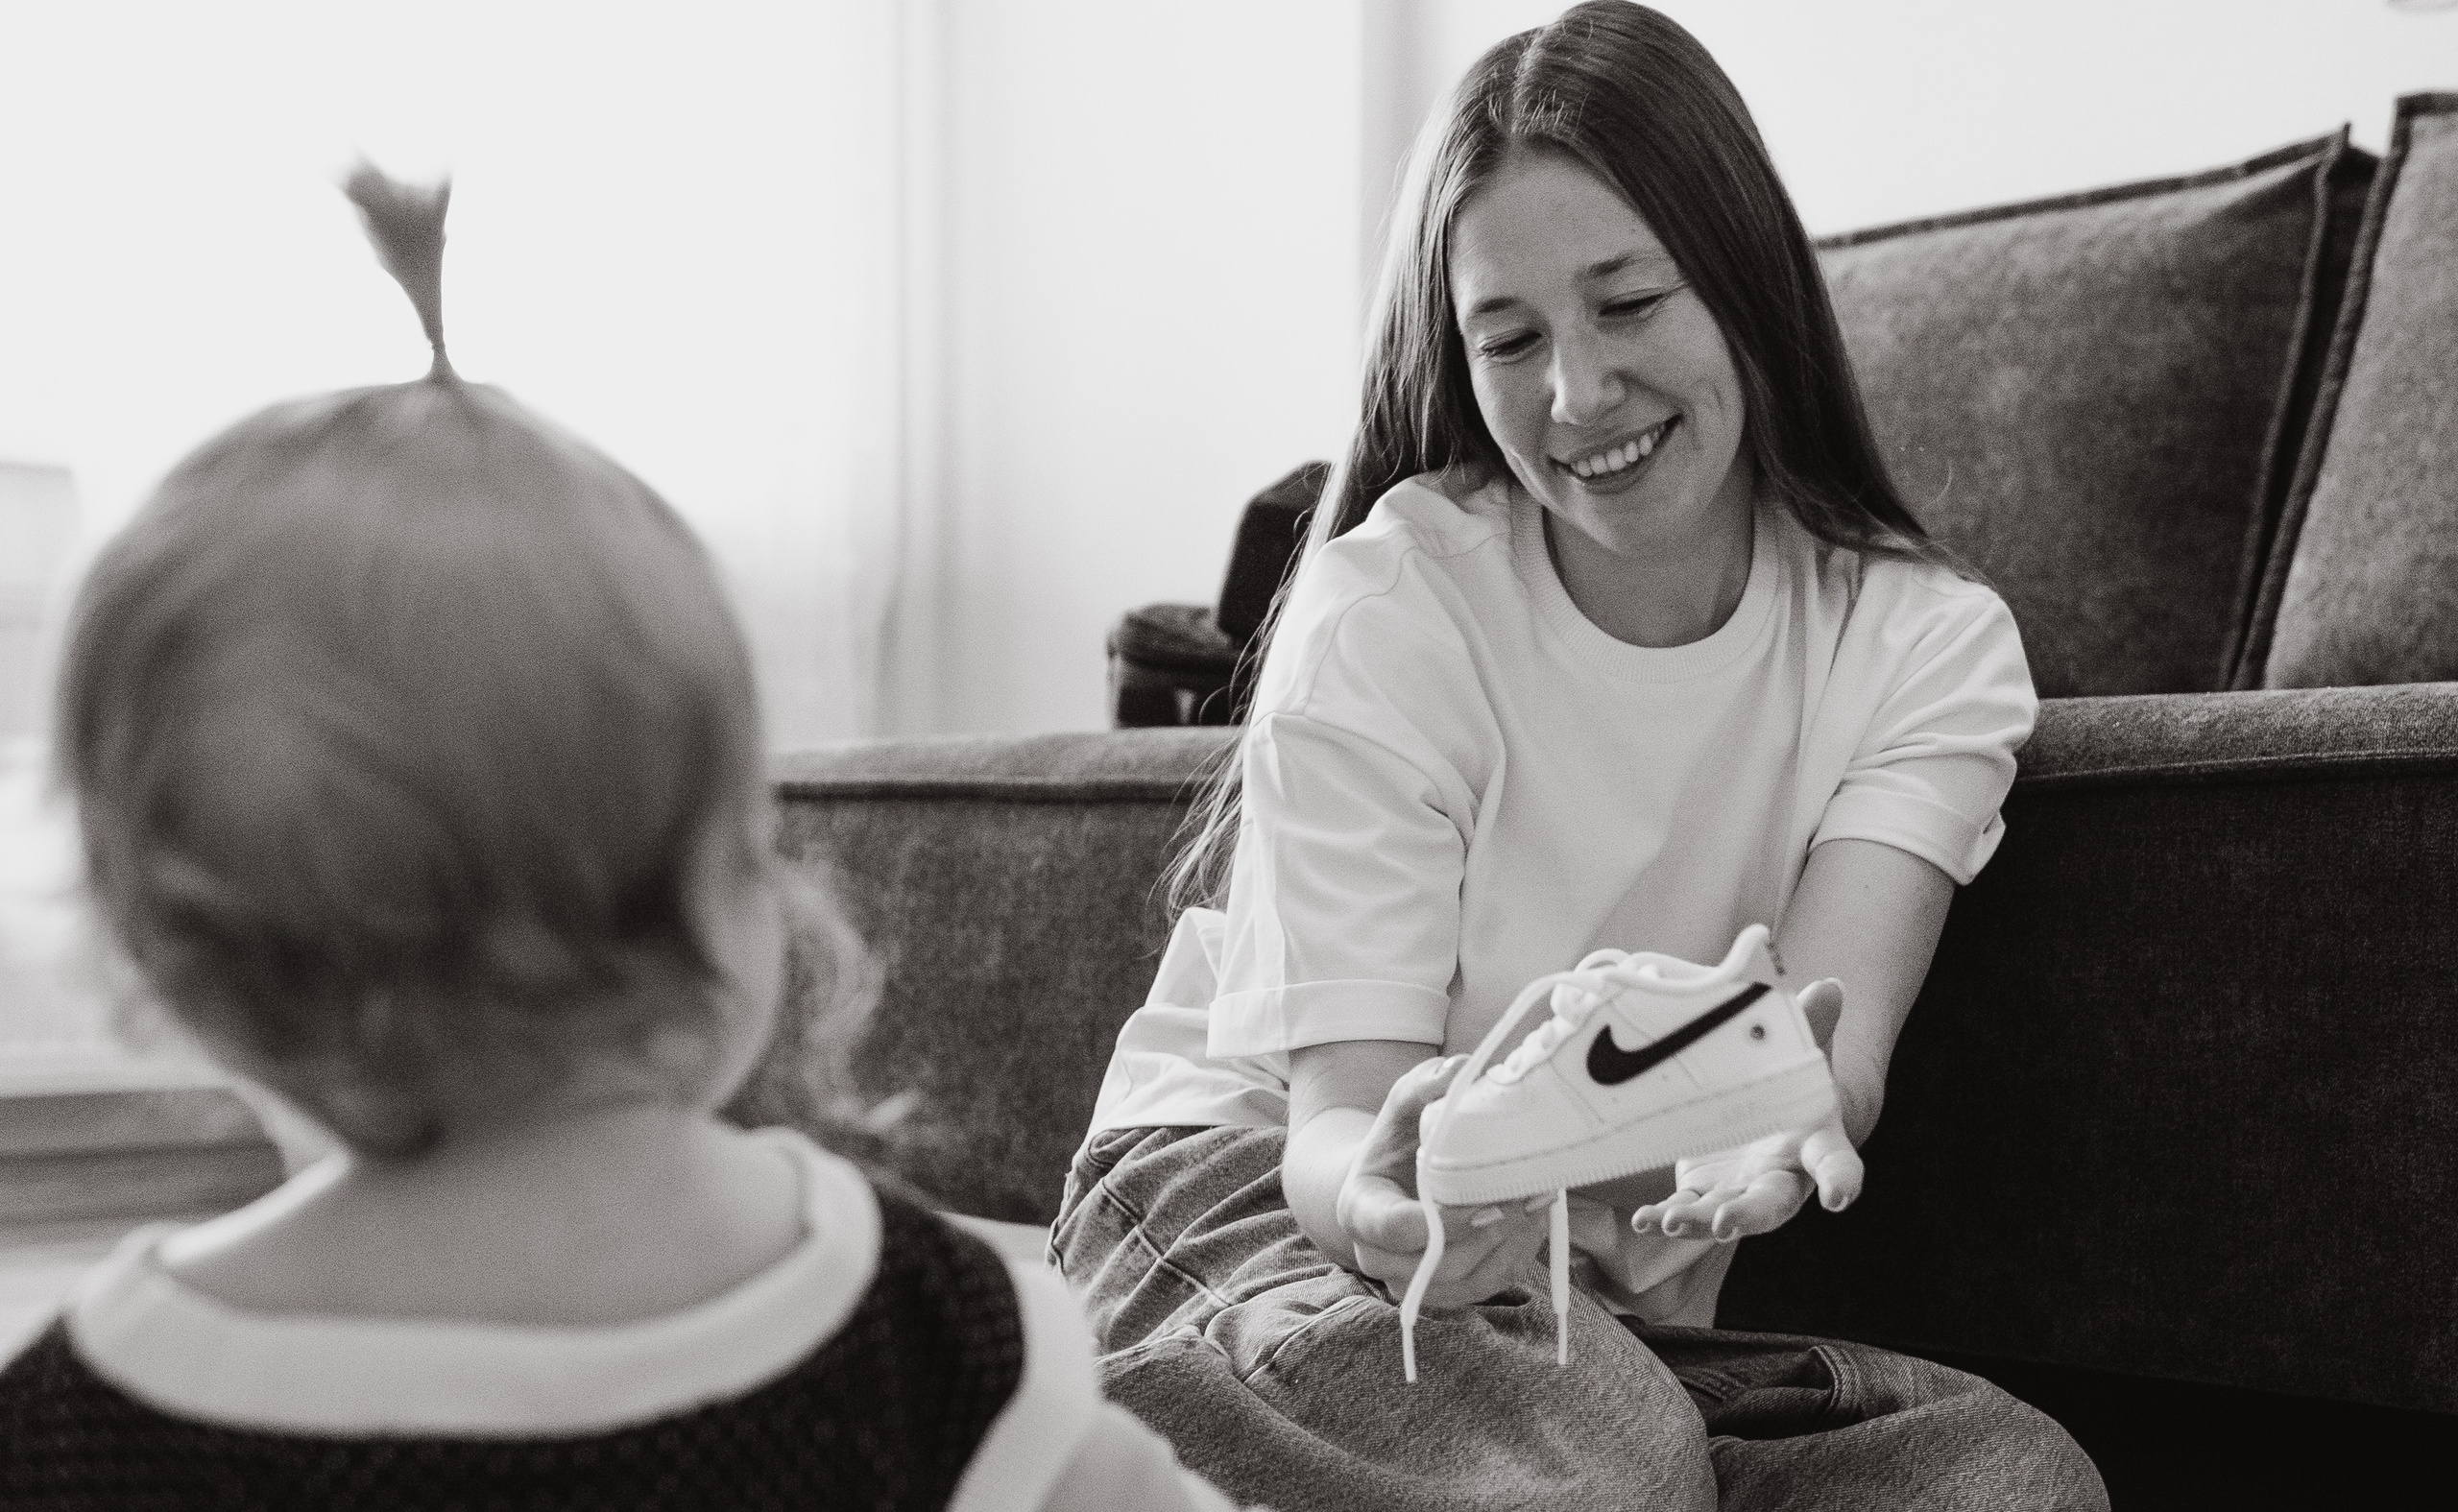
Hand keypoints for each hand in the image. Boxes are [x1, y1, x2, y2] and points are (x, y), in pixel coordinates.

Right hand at [1335, 1054, 1548, 1308]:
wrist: (1397, 1178)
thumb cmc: (1401, 1137)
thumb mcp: (1406, 1102)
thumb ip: (1427, 1085)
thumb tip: (1459, 1072)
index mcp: (1360, 1210)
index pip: (1393, 1228)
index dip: (1441, 1218)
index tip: (1483, 1192)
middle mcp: (1378, 1257)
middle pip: (1436, 1262)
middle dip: (1488, 1228)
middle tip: (1528, 1188)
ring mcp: (1412, 1282)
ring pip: (1468, 1281)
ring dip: (1511, 1241)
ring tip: (1540, 1197)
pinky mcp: (1448, 1292)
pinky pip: (1488, 1285)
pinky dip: (1518, 1253)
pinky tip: (1536, 1216)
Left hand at [1629, 979, 1865, 1242]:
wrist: (1769, 1103)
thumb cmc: (1790, 1076)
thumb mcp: (1802, 1049)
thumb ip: (1814, 1023)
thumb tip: (1830, 986)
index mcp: (1816, 1140)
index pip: (1836, 1162)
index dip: (1841, 1180)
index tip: (1839, 1197)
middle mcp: (1782, 1175)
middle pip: (1772, 1204)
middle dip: (1748, 1214)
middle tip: (1726, 1221)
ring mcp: (1741, 1188)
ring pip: (1724, 1213)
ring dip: (1696, 1221)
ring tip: (1667, 1221)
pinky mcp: (1706, 1191)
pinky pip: (1687, 1209)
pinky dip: (1665, 1215)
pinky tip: (1643, 1219)